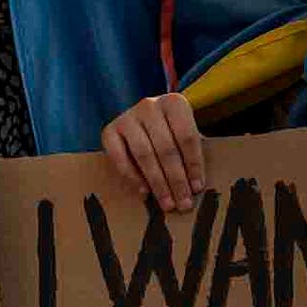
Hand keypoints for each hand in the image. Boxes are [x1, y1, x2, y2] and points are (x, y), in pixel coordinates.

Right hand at [101, 93, 204, 211]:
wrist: (141, 120)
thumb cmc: (169, 131)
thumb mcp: (184, 135)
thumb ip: (190, 153)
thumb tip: (196, 187)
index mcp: (174, 103)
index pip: (187, 137)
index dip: (194, 165)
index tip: (197, 188)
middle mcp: (150, 106)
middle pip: (166, 148)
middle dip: (176, 180)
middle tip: (183, 203)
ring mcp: (128, 117)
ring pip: (145, 155)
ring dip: (157, 183)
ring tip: (167, 203)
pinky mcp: (109, 130)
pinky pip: (120, 158)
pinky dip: (132, 177)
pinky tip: (144, 192)